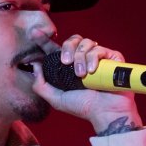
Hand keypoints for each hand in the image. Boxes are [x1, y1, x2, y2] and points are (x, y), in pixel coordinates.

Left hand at [29, 33, 143, 132]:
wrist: (105, 111)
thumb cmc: (83, 107)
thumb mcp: (56, 99)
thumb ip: (41, 85)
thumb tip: (35, 65)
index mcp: (68, 67)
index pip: (55, 50)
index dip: (44, 40)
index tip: (34, 33)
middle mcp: (82, 59)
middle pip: (72, 40)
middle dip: (67, 48)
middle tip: (66, 62)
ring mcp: (98, 57)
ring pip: (85, 43)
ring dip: (80, 58)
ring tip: (82, 75)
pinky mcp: (111, 57)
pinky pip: (98, 49)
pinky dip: (93, 58)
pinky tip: (92, 71)